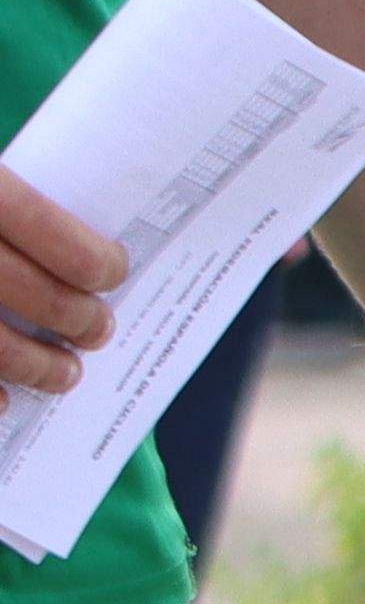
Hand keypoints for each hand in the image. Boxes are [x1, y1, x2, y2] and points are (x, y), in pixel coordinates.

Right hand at [0, 165, 118, 395]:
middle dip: (78, 318)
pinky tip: (5, 400)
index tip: (114, 272)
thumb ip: (15, 204)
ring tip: (64, 373)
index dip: (92, 260)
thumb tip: (84, 248)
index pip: (47, 230)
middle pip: (31, 292)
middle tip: (99, 330)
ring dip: (38, 366)